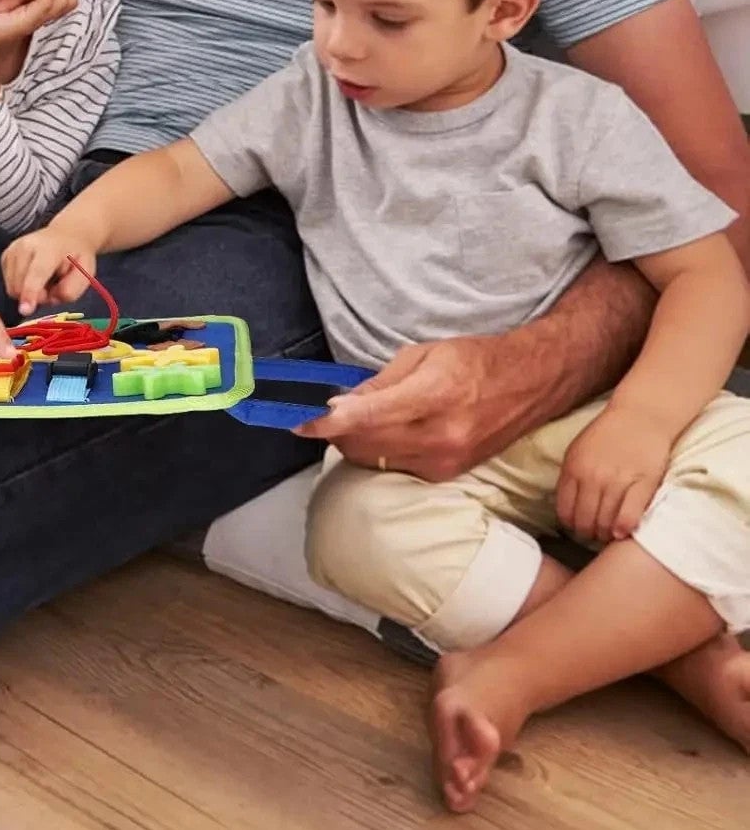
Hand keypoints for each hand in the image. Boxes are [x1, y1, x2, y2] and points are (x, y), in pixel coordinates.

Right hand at [1, 228, 96, 317]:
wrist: (65, 236)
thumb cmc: (76, 257)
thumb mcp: (86, 273)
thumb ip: (71, 290)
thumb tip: (50, 299)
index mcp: (49, 248)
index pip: (37, 273)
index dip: (31, 292)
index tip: (25, 310)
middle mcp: (25, 246)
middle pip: (20, 285)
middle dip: (36, 297)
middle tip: (53, 287)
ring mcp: (12, 250)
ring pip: (13, 288)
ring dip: (28, 293)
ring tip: (44, 280)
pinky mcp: (5, 256)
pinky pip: (9, 285)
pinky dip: (21, 287)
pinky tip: (33, 276)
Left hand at [295, 341, 492, 480]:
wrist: (530, 384)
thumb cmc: (474, 360)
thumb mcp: (423, 354)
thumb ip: (379, 383)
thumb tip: (341, 404)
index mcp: (432, 396)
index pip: (366, 417)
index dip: (327, 423)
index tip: (299, 423)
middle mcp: (439, 437)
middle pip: (364, 446)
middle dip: (335, 433)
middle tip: (324, 415)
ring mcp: (445, 462)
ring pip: (376, 462)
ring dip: (354, 444)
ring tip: (354, 421)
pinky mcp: (447, 475)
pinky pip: (396, 468)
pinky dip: (378, 453)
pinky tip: (381, 433)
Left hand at [556, 406, 672, 544]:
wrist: (641, 416)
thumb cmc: (607, 435)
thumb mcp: (578, 451)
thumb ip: (571, 477)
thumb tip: (567, 508)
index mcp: (574, 468)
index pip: (565, 510)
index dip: (570, 524)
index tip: (577, 527)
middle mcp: (593, 477)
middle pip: (585, 521)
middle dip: (588, 533)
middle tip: (595, 534)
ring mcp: (618, 481)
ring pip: (606, 523)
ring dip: (606, 534)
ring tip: (609, 534)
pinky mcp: (644, 484)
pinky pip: (630, 516)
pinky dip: (624, 529)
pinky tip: (623, 532)